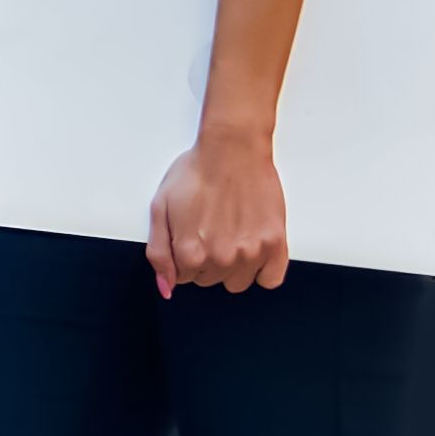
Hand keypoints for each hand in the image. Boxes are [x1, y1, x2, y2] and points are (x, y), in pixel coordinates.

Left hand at [146, 134, 290, 295]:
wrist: (232, 148)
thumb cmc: (197, 171)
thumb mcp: (160, 208)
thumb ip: (159, 253)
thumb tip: (166, 287)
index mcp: (190, 253)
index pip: (184, 276)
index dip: (186, 254)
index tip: (193, 233)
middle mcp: (221, 258)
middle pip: (210, 280)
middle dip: (207, 259)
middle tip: (211, 227)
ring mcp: (250, 253)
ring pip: (237, 282)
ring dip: (233, 266)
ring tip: (232, 233)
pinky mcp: (275, 244)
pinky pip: (270, 279)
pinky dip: (263, 269)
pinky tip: (253, 248)